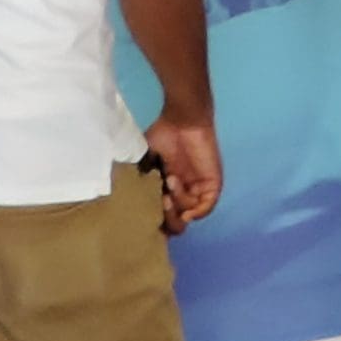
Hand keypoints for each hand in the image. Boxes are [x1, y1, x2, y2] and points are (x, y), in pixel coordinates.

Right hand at [144, 116, 222, 232]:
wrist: (183, 119)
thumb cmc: (163, 135)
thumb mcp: (144, 159)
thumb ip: (139, 178)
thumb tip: (127, 199)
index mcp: (166, 187)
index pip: (161, 214)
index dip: (153, 219)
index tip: (143, 212)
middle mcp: (183, 191)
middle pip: (176, 221)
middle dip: (166, 218)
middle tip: (160, 200)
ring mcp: (198, 189)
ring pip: (189, 212)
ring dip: (178, 203)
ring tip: (170, 180)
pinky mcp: (212, 184)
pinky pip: (207, 207)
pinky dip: (197, 213)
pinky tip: (186, 212)